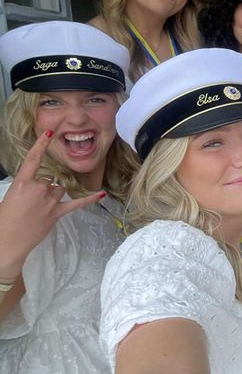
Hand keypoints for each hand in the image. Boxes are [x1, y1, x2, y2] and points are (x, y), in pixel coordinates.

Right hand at [0, 131, 105, 278]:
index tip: (49, 133)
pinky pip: (76, 203)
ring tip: (42, 204)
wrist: (8, 241)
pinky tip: (100, 194)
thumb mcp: (11, 196)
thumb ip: (25, 187)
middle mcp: (38, 189)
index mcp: (23, 182)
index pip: (33, 159)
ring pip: (59, 187)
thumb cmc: (5, 219)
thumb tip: (34, 186)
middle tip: (32, 200)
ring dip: (55, 191)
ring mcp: (49, 201)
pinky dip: (88, 199)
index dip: (41, 144)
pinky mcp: (57, 213)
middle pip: (49, 178)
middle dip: (44, 185)